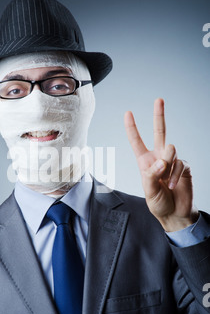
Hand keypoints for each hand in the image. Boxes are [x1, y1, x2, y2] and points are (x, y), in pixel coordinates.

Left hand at [124, 98, 198, 231]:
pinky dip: (175, 175)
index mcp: (145, 162)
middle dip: (159, 115)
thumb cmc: (159, 203)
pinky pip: (180, 164)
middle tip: (159, 99)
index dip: (132, 128)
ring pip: (170, 150)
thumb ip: (152, 175)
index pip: (137, 141)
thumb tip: (162, 161)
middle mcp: (159, 158)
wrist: (175, 214)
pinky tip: (173, 185)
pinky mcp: (184, 167)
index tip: (127, 113)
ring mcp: (172, 161)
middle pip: (159, 132)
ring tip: (165, 180)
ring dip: (167, 165)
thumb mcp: (149, 191)